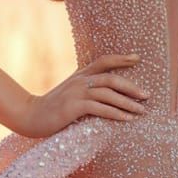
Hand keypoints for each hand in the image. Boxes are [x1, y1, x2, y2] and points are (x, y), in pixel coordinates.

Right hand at [12, 52, 148, 137]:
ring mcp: (77, 92)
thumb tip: (108, 94)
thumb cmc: (52, 108)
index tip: (137, 58)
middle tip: (147, 96)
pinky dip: (116, 113)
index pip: (103, 61)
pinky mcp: (74, 106)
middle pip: (111, 78)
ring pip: (108, 93)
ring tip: (142, 111)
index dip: (121, 58)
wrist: (30, 116)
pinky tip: (127, 119)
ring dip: (128, 103)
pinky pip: (100, 108)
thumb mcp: (70, 93)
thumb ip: (85, 89)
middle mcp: (80, 80)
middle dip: (131, 87)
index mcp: (80, 75)